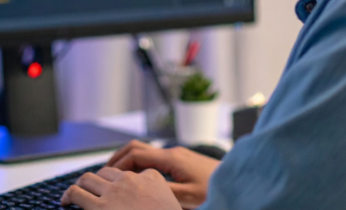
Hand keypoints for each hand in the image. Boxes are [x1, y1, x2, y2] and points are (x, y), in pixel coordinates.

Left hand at [61, 166, 179, 209]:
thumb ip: (161, 194)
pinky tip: (65, 201)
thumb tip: (151, 198)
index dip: (119, 178)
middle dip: (98, 180)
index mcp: (151, 178)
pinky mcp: (99, 208)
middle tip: (91, 189)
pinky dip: (68, 195)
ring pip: (88, 179)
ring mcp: (114, 193)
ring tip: (74, 194)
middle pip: (107, 172)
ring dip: (81, 185)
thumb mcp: (173, 203)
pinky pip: (76, 193)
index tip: (114, 185)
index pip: (130, 170)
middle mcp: (131, 181)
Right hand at [106, 140, 220, 208]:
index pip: (135, 154)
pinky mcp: (184, 160)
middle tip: (105, 172)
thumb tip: (138, 189)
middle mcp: (173, 152)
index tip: (105, 175)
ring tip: (118, 175)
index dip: (117, 164)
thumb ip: (161, 191)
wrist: (239, 183)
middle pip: (138, 147)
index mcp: (171, 158)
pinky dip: (142, 164)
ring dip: (130, 160)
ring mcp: (179, 155)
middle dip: (119, 158)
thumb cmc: (214, 190)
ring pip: (147, 151)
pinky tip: (140, 177)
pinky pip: (156, 158)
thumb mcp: (186, 197)